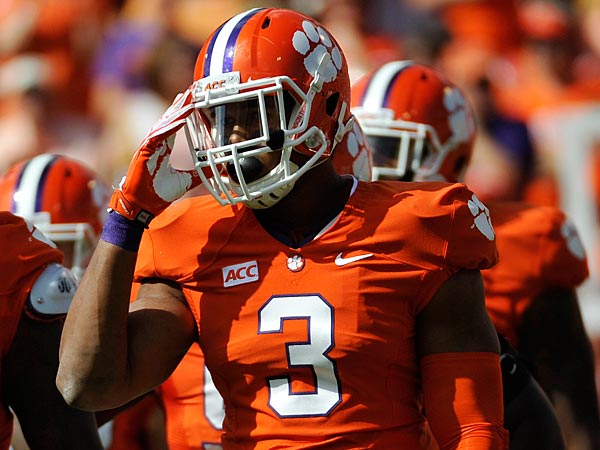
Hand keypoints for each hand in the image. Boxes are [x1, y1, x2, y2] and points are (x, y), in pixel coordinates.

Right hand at [109, 88, 201, 224]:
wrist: (142, 207)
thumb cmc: (158, 193)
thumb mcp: (186, 181)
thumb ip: (200, 173)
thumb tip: (216, 169)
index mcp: (162, 147)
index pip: (174, 124)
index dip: (183, 111)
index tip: (193, 99)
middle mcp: (155, 143)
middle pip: (169, 119)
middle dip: (181, 104)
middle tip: (192, 90)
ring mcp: (148, 146)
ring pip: (164, 124)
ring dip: (176, 111)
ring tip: (188, 99)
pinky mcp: (144, 152)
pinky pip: (158, 136)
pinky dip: (169, 127)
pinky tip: (179, 119)